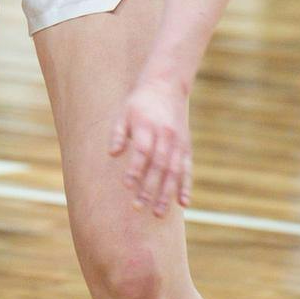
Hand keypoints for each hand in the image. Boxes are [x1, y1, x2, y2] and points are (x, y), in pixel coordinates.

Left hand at [109, 76, 191, 215]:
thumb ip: (118, 134)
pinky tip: (183, 203)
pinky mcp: (186, 147)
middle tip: (138, 207)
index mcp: (148, 126)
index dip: (135, 169)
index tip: (127, 186)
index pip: (142, 151)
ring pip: (174, 171)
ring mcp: (178, 143)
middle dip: (149, 188)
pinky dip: (186, 186)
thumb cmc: (139, 103)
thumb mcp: (124, 112)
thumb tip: (112, 154)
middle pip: (158, 166)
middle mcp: (166, 135)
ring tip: (158, 213)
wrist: (166, 85)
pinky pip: (188, 169)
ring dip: (166, 193)